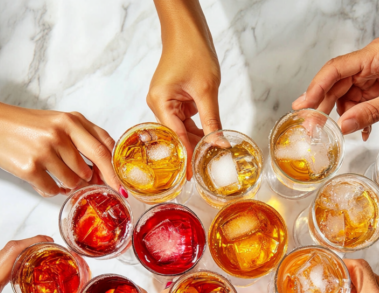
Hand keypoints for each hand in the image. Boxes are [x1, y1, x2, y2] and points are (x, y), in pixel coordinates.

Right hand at [0, 96, 120, 196]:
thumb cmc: (28, 127)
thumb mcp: (60, 123)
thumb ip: (85, 141)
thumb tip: (106, 171)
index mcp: (71, 120)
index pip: (105, 147)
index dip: (117, 169)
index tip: (124, 184)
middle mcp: (60, 133)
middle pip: (97, 163)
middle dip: (107, 181)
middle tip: (111, 191)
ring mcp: (45, 151)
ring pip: (75, 181)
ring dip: (70, 184)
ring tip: (57, 173)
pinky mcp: (30, 168)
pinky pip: (54, 190)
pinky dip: (52, 189)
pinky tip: (43, 178)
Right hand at [147, 0, 221, 178]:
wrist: (187, 28)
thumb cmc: (192, 51)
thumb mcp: (207, 91)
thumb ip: (212, 121)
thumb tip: (219, 145)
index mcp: (160, 103)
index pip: (176, 138)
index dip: (185, 158)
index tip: (191, 177)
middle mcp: (158, 105)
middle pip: (177, 136)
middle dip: (192, 151)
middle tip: (206, 169)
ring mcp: (165, 103)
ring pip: (182, 130)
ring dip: (197, 140)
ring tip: (211, 157)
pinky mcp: (174, 100)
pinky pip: (185, 121)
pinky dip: (197, 129)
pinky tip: (209, 139)